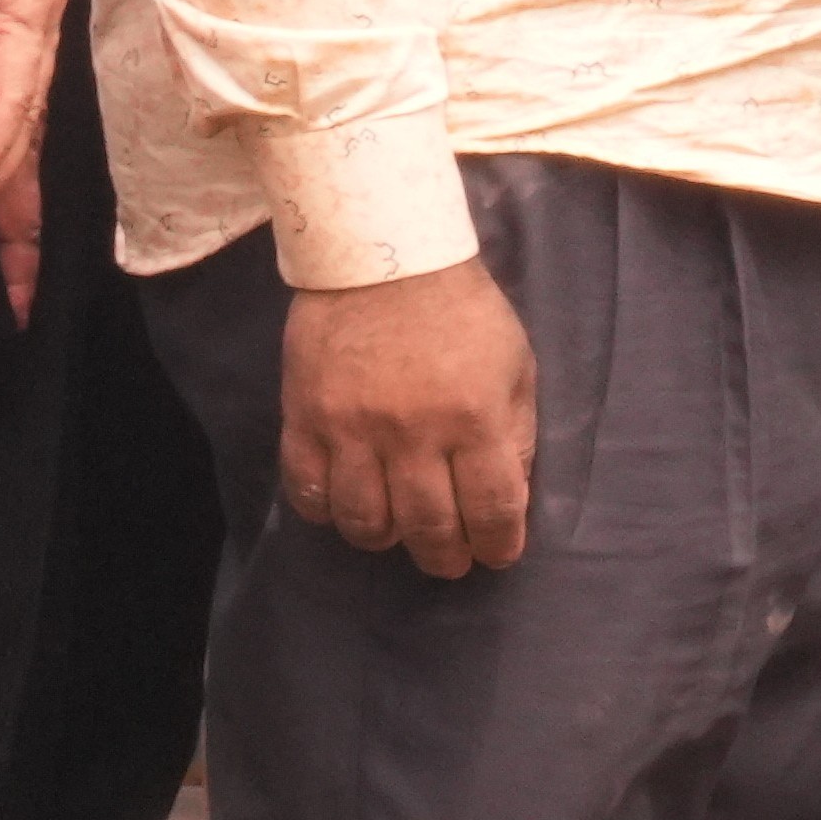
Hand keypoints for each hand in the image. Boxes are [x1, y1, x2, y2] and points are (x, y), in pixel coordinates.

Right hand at [274, 256, 538, 576]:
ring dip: (387, 539)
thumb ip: (515, 434)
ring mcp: (352, 428)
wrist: (384, 258)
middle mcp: (412, 432)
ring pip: (364, 521)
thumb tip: (508, 497)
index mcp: (475, 419)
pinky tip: (346, 508)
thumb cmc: (463, 313)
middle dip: (445, 557)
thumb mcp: (516, 368)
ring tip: (399, 534)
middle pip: (428, 527)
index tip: (497, 555)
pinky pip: (307, 490)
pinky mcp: (304, 417)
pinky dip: (327, 512)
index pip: (492, 510)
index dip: (498, 545)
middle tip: (450, 561)